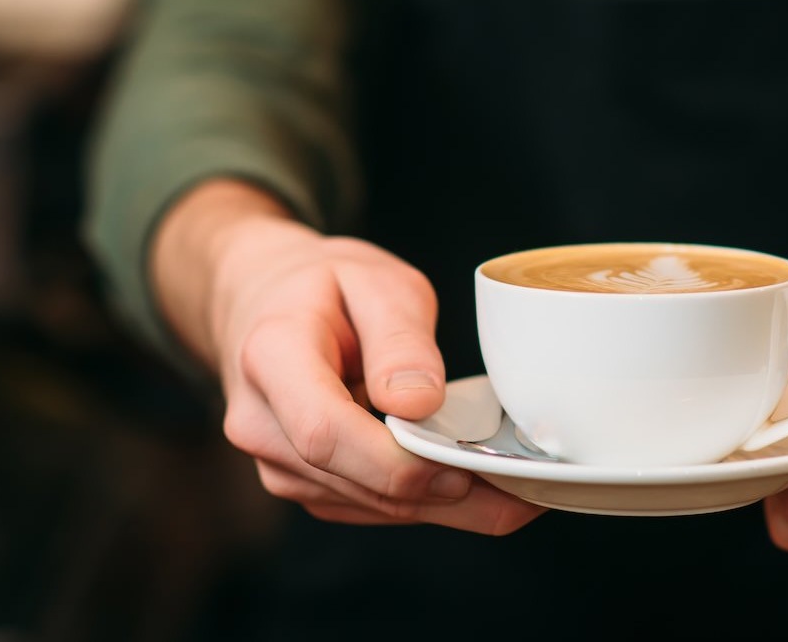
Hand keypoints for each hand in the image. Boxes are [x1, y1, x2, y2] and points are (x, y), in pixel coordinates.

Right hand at [153, 180, 544, 534]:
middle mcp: (262, 424)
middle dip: (443, 494)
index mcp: (271, 357)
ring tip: (517, 491)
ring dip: (443, 507)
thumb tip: (418, 404)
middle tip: (525, 490)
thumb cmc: (324, 286)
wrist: (265, 301)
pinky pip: (369, 505)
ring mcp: (277, 462)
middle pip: (354, 482)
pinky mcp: (305, 483)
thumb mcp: (372, 280)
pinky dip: (425, 502)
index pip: (324, 432)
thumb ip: (398, 338)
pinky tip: (478, 488)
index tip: (463, 463)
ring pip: (369, 505)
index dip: (396, 461)